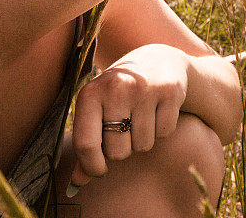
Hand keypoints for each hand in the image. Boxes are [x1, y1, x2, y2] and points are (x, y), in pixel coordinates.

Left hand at [68, 44, 188, 189]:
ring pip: (142, 144)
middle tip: (125, 131)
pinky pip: (164, 132)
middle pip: (117, 151)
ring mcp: (145, 88)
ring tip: (141, 118)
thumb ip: (87, 145)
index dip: (92, 166)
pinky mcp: (169, 90)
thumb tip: (75, 185)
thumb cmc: (120, 93)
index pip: (86, 144)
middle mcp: (117, 88)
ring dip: (143, 139)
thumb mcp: (98, 110)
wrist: (158, 59)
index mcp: (91, 93)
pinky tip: (158, 111)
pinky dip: (161, 129)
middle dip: (122, 149)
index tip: (99, 170)